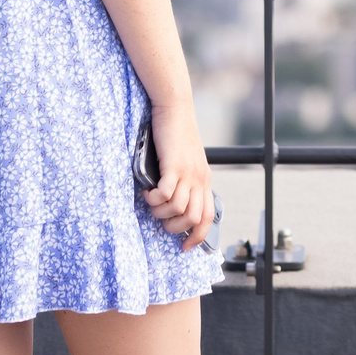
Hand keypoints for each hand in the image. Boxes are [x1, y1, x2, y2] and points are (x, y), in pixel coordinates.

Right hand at [142, 102, 214, 249]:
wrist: (175, 108)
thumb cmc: (176, 134)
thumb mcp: (186, 161)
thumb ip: (184, 180)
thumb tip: (172, 202)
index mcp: (205, 180)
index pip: (207, 218)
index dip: (197, 237)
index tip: (184, 247)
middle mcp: (200, 179)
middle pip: (192, 218)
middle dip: (173, 226)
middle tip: (159, 218)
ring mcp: (188, 173)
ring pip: (178, 209)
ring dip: (160, 212)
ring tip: (151, 202)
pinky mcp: (174, 166)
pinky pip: (166, 194)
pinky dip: (155, 198)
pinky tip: (148, 192)